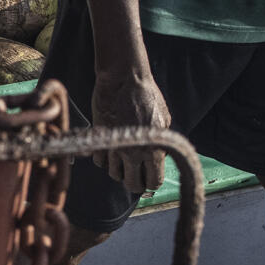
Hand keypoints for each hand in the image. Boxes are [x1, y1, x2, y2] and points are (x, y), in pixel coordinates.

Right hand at [90, 68, 172, 195]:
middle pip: (133, 185)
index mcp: (154, 149)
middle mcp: (134, 153)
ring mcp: (115, 148)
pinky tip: (111, 148)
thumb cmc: (147, 95)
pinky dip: (105, 158)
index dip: (151, 181)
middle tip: (135, 173)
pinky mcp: (101, 139)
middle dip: (135, 181)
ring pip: (115, 175)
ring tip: (123, 157)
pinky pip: (100, 161)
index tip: (149, 176)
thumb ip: (162, 142)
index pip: (153, 182)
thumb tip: (159, 157)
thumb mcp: (164, 119)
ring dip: (120, 169)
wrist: (123, 79)